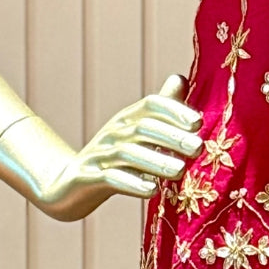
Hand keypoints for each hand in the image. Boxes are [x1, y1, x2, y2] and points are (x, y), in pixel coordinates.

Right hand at [0, 73, 204, 220]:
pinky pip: (110, 178)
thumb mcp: (137, 131)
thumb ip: (161, 108)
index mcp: (128, 118)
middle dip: (172, 137)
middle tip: (198, 148)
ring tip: (180, 171)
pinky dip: (132, 183)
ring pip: (127, 154)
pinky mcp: (88, 177)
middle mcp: (114, 132)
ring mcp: (99, 154)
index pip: (151, 105)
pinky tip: (153, 190)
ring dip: (156, 162)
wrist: (70, 186)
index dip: (174, 110)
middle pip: (142, 128)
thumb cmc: (116, 157)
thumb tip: (180, 78)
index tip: (198, 123)